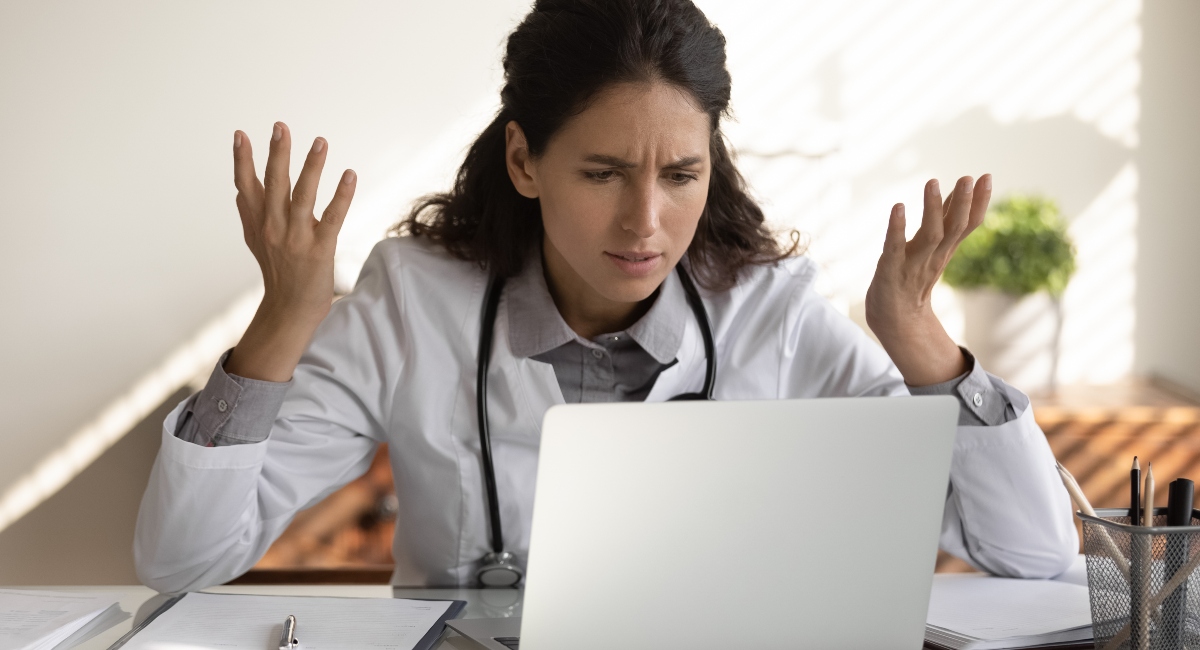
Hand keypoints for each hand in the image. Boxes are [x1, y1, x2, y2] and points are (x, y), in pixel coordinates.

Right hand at [224, 122, 356, 381]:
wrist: (290, 309)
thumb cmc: (277, 273)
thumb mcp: (256, 242)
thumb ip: (249, 215)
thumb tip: (238, 190)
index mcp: (258, 223)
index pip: (247, 186)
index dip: (243, 160)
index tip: (240, 134)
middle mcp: (274, 228)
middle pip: (274, 185)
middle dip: (277, 154)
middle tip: (280, 127)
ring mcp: (296, 239)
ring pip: (303, 196)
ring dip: (311, 167)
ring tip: (320, 141)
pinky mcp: (320, 249)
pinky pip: (333, 217)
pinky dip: (341, 195)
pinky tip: (349, 174)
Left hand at [864, 174, 991, 385]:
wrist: (896, 322)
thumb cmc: (912, 279)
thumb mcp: (932, 248)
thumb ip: (943, 221)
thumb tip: (956, 193)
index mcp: (945, 250)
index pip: (967, 225)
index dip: (979, 203)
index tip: (987, 177)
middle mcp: (933, 256)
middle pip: (954, 229)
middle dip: (963, 203)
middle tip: (968, 178)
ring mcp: (912, 264)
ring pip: (929, 236)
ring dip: (932, 209)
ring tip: (932, 182)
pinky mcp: (889, 271)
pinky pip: (894, 248)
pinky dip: (896, 228)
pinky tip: (898, 207)